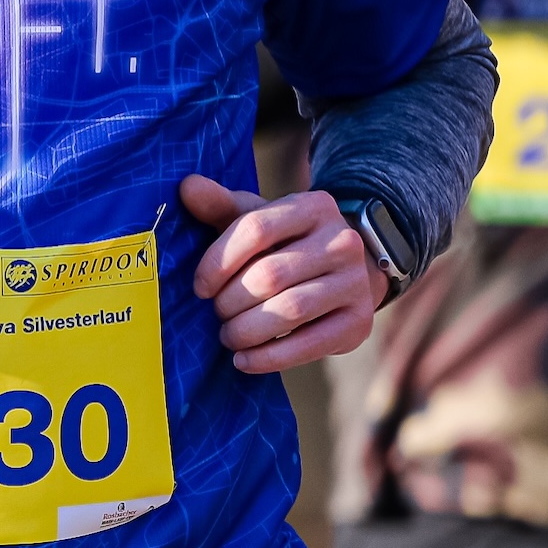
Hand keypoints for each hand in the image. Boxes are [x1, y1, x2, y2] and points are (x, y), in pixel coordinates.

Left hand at [178, 173, 382, 373]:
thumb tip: (187, 186)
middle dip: (231, 301)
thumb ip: (221, 205)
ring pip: (290, 310)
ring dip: (246, 330)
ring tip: (227, 336)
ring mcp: (355, 282)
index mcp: (313, 206)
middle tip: (216, 314)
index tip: (200, 287)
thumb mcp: (258, 218)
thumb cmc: (286, 244)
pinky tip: (243, 360)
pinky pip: (309, 344)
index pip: (255, 229)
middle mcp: (342, 241)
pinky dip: (270, 357)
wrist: (347, 272)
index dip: (218, 262)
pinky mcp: (359, 321)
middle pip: (270, 274)